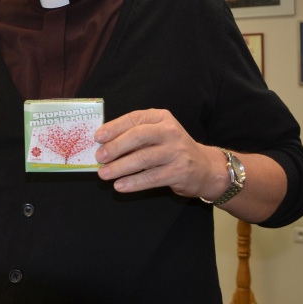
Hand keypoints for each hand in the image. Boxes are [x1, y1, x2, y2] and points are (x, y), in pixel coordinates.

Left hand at [94, 109, 224, 196]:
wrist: (205, 168)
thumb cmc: (172, 149)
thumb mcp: (157, 134)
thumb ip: (135, 135)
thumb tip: (104, 144)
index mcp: (162, 118)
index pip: (135, 119)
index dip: (114, 128)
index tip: (97, 137)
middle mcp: (171, 132)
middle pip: (138, 136)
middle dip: (115, 147)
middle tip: (99, 157)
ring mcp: (177, 152)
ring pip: (143, 159)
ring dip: (120, 167)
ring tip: (104, 174)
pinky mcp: (179, 172)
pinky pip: (151, 178)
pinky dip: (133, 182)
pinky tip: (119, 186)